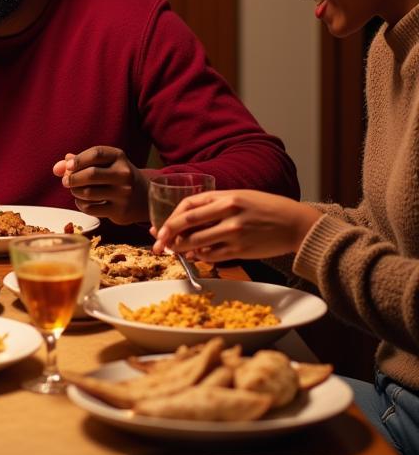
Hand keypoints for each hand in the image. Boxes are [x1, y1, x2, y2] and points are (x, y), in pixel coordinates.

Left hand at [52, 146, 148, 223]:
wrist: (145, 197)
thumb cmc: (116, 176)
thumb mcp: (104, 164)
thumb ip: (80, 162)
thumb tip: (57, 168)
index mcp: (119, 157)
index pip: (96, 154)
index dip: (78, 160)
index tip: (68, 166)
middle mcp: (124, 174)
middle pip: (90, 174)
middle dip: (72, 178)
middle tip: (66, 181)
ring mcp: (123, 193)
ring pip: (88, 193)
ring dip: (75, 192)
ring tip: (75, 190)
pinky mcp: (120, 211)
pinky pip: (90, 208)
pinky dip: (80, 204)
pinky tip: (82, 201)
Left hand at [152, 189, 320, 261]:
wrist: (295, 224)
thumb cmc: (265, 208)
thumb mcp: (239, 197)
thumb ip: (213, 207)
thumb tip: (186, 223)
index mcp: (226, 197)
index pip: (187, 206)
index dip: (170, 218)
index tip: (161, 228)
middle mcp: (228, 213)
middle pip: (187, 224)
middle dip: (167, 235)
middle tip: (158, 244)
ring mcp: (234, 233)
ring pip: (196, 242)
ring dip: (181, 248)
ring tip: (175, 251)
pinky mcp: (241, 250)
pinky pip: (211, 256)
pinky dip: (199, 256)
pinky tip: (196, 256)